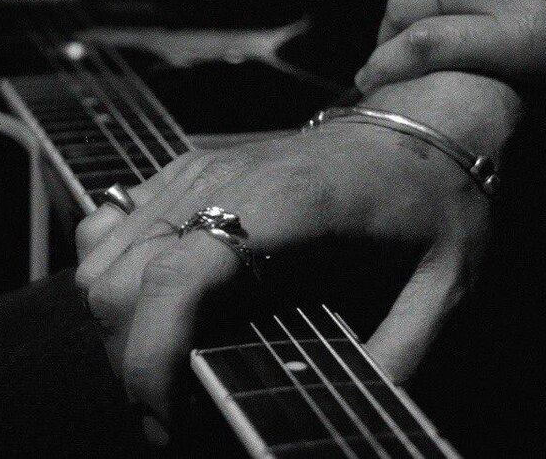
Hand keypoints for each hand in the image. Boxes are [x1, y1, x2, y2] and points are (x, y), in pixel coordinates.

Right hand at [73, 120, 490, 432]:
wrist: (423, 124)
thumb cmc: (434, 202)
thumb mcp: (446, 284)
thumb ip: (406, 352)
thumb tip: (361, 412)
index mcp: (287, 208)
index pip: (178, 280)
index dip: (151, 359)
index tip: (170, 422)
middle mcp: (224, 181)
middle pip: (119, 279)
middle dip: (131, 360)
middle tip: (179, 408)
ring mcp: (197, 169)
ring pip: (100, 258)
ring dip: (118, 326)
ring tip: (169, 364)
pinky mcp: (186, 168)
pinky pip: (107, 226)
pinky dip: (113, 278)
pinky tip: (158, 307)